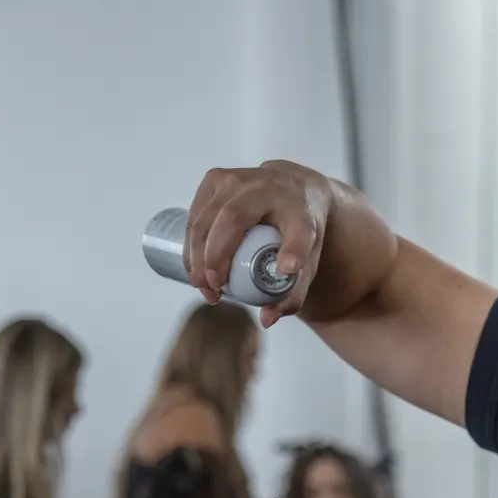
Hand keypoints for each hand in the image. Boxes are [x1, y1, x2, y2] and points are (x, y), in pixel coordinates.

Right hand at [185, 161, 328, 326]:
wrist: (294, 190)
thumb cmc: (299, 232)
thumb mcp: (307, 262)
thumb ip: (292, 294)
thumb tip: (266, 319)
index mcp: (297, 206)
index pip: (297, 229)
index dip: (293, 250)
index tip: (287, 270)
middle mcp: (265, 185)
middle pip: (232, 220)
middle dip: (216, 259)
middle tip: (214, 292)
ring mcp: (236, 178)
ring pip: (205, 218)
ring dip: (196, 257)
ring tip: (202, 287)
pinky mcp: (215, 178)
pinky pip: (195, 214)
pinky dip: (190, 245)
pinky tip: (195, 269)